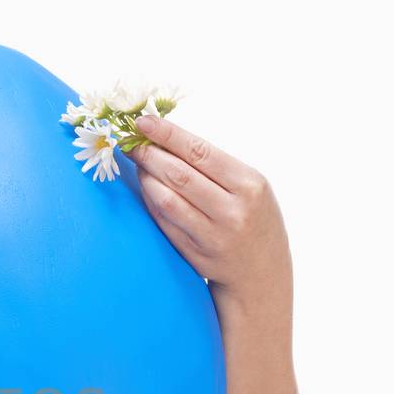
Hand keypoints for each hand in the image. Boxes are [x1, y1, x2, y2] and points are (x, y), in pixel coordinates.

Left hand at [124, 113, 290, 303]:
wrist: (262, 272)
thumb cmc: (253, 218)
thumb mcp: (250, 186)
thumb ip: (215, 165)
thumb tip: (168, 137)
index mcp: (249, 184)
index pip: (200, 152)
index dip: (168, 134)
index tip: (143, 121)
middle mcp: (233, 210)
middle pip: (180, 174)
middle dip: (150, 154)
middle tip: (130, 142)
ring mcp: (214, 235)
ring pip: (167, 199)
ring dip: (146, 177)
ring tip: (137, 163)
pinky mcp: (197, 254)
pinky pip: (165, 221)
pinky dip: (150, 201)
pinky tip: (145, 188)